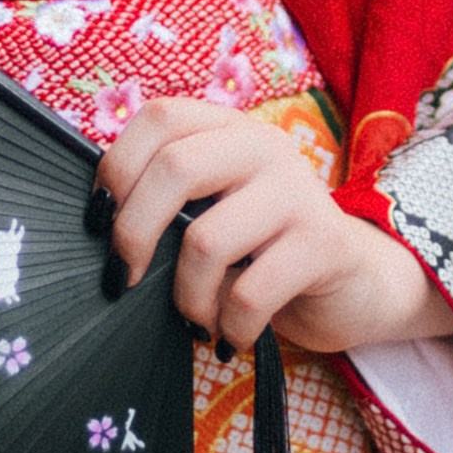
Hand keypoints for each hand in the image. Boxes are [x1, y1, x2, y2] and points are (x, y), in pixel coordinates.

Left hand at [97, 97, 452, 354]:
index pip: (160, 117)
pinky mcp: (324, 243)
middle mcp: (264, 147)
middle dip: (133, 234)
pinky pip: (249, 291)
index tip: (98, 221)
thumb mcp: (216, 210)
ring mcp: (298, 191)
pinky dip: (229, 325)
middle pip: (175, 168)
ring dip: (186, 297)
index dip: (117, 167)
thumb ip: (169, 200)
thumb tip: (99, 225)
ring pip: (206, 240)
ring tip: (195, 319)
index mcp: (228, 130)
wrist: (355, 283)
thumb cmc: (263, 251)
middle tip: (126, 278)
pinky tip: (231, 335)